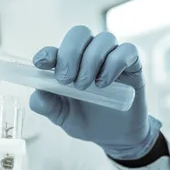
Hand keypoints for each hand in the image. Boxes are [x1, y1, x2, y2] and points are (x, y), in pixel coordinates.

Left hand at [29, 25, 160, 159]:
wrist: (114, 136)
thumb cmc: (85, 120)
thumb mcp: (61, 116)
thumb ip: (46, 105)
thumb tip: (36, 93)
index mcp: (67, 64)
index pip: (55, 49)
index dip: (47, 53)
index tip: (41, 64)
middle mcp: (88, 54)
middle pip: (79, 33)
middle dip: (69, 54)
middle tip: (66, 80)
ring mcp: (111, 56)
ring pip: (103, 39)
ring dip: (90, 61)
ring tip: (85, 86)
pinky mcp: (133, 64)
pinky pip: (126, 50)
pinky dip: (114, 64)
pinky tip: (104, 83)